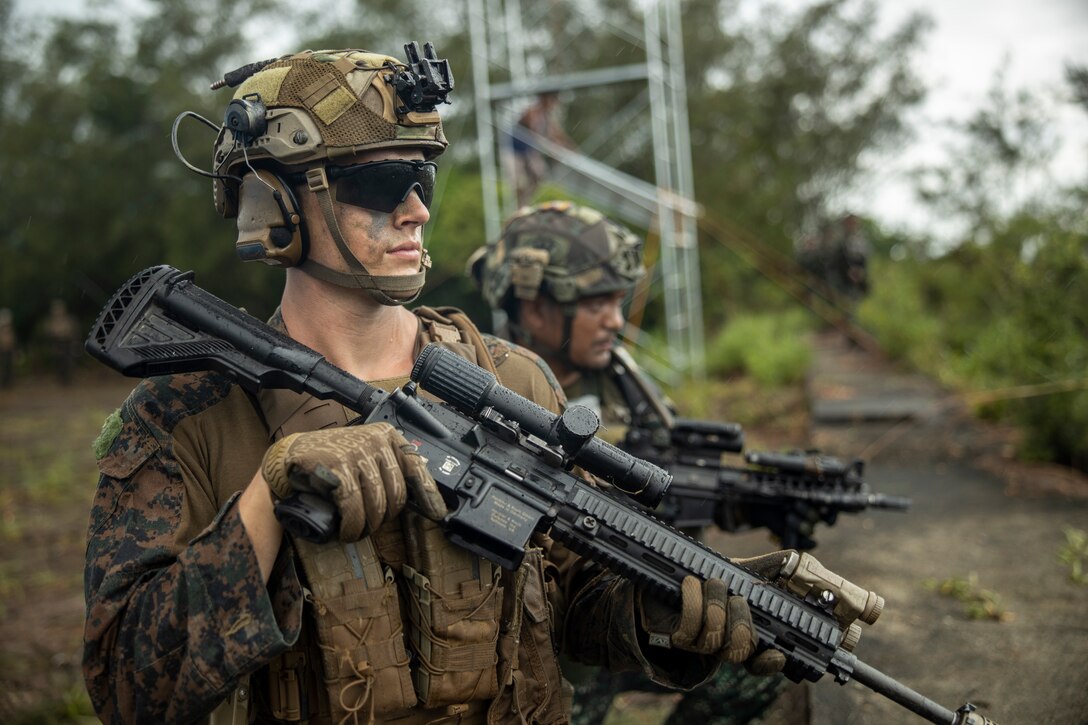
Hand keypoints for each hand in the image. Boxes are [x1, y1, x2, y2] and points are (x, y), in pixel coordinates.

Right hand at [261, 423, 446, 541]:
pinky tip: (347, 532)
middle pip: (396, 493)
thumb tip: (421, 497)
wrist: (293, 457)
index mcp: (388, 436)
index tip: (437, 513)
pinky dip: (351, 526)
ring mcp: (356, 451)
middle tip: (370, 525)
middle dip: (384, 517)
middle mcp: (376, 440)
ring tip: (355, 531)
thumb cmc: (334, 462)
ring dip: (366, 526)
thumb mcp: (367, 457)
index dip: (428, 493)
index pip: (416, 466)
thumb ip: (390, 468)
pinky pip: (354, 507)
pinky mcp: (337, 467)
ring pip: (376, 503)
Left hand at [640, 550, 799, 674]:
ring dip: (714, 603)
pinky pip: (689, 626)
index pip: (761, 661)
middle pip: (740, 649)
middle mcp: (722, 644)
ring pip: (714, 636)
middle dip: (740, 620)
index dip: (769, 662)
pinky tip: (690, 583)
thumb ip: (770, 568)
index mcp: (744, 634)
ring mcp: (699, 644)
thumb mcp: (741, 570)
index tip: (777, 653)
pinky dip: (692, 600)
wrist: (668, 576)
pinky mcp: (676, 637)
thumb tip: (796, 561)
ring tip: (712, 582)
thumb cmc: (708, 576)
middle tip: (736, 596)